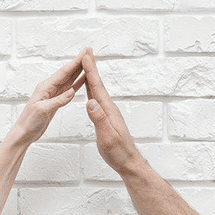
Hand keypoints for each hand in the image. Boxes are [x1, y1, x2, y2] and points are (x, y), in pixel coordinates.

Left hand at [11, 50, 86, 146]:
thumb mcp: (43, 110)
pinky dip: (77, 84)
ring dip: (79, 71)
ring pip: (69, 80)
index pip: (64, 72)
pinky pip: (68, 90)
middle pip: (68, 72)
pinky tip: (83, 80)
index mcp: (45, 87)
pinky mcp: (55, 101)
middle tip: (90, 51)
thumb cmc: (30, 122)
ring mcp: (53, 94)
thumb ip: (58, 101)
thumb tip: (72, 92)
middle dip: (79, 62)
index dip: (76, 62)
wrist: (24, 133)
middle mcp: (50, 88)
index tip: (85, 52)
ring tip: (89, 63)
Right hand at [82, 49, 141, 174]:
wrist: (128, 162)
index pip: (97, 87)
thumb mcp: (106, 136)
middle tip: (87, 52)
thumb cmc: (118, 152)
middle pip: (98, 85)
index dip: (90, 71)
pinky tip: (90, 91)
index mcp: (108, 110)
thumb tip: (90, 101)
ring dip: (92, 77)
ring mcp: (109, 113)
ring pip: (97, 91)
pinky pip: (97, 100)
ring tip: (87, 66)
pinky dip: (92, 91)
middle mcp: (109, 108)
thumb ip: (99, 119)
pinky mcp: (107, 119)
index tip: (85, 56)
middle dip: (92, 68)